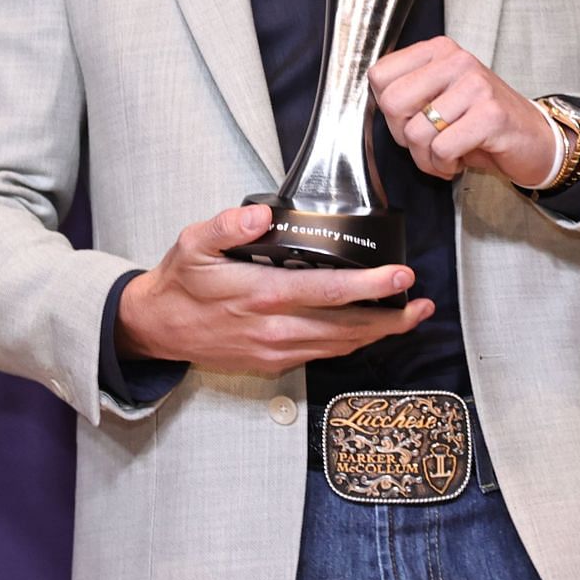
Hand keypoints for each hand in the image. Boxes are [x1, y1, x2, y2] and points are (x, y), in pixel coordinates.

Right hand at [115, 204, 433, 377]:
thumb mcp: (194, 243)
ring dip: (378, 333)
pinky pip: (322, 354)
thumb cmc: (180, 282)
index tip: (402, 277)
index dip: (370, 286)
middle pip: (346, 327)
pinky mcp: (274, 363)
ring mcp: (276, 351)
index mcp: (261, 294)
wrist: (157, 328)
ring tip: (409, 317)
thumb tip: (262, 216)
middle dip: (390, 317)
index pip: (329, 292)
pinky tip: (369, 330)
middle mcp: (275, 328)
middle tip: (422, 304)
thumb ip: (229, 226)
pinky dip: (351, 343)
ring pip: (339, 346)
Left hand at [367, 36, 556, 188]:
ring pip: (415, 132)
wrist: (534, 139)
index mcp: (439, 50)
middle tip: (427, 142)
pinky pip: (442, 149)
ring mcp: (475, 85)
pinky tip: (459, 161)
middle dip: (403, 135)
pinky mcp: (490, 115)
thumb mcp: (441, 96)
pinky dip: (444, 165)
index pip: (379, 74)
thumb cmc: (481, 122)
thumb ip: (410, 91)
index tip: (412, 119)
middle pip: (391, 102)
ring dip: (426, 158)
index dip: (387, 109)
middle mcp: (457, 60)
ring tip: (446, 155)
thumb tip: (377, 104)